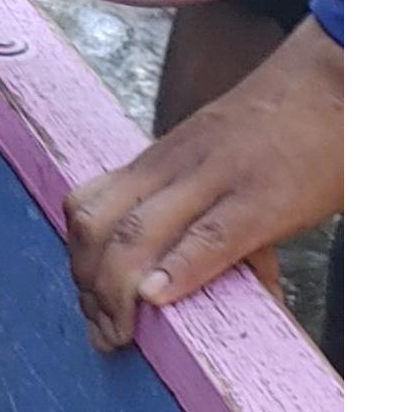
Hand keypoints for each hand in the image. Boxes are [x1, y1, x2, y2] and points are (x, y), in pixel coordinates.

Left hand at [66, 16, 339, 352]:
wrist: (334, 77)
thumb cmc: (282, 124)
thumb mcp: (220, 159)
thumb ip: (199, 206)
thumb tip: (191, 271)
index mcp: (162, 158)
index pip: (88, 206)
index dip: (76, 260)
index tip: (85, 305)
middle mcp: (175, 164)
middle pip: (99, 224)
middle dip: (90, 286)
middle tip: (101, 333)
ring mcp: (214, 177)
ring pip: (137, 232)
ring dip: (117, 291)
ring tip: (120, 333)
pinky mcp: (262, 197)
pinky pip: (209, 236)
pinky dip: (177, 269)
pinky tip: (159, 300)